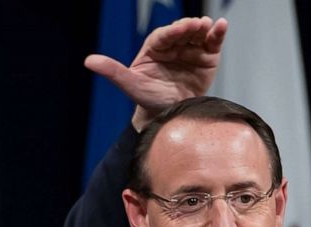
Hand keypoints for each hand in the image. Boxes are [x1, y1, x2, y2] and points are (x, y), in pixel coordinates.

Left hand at [85, 16, 227, 130]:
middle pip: (182, 31)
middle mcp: (173, 46)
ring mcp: (191, 50)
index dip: (172, 31)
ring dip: (205, 28)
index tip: (181, 28)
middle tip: (197, 25)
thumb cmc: (148, 100)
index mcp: (155, 48)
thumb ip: (112, 72)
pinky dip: (218, 33)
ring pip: (198, 34)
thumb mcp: (130, 86)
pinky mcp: (207, 58)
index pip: (164, 35)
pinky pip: (213, 42)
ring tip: (210, 26)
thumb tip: (88, 61)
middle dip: (190, 27)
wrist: (169, 117)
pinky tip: (222, 26)